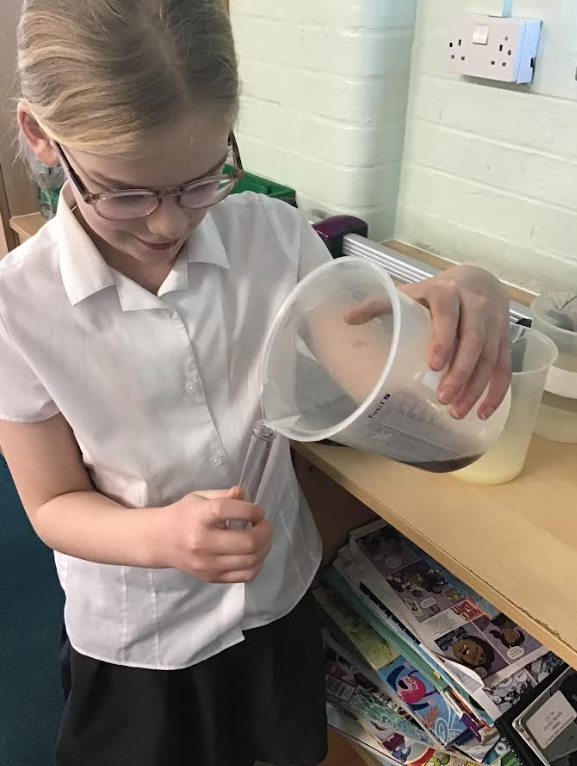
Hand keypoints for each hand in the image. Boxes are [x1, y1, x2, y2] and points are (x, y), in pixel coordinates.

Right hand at [158, 487, 272, 582]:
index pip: (228, 511)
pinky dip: (258, 563)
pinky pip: (246, 575)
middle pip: (247, 542)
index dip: (251, 509)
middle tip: (263, 524)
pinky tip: (255, 552)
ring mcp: (207, 564)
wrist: (160, 541)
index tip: (257, 510)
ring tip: (262, 537)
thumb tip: (244, 494)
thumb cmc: (184, 515)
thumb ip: (224, 495)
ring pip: (251, 561)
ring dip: (265, 547)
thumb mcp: (200, 497)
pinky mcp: (212, 577)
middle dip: (265, 531)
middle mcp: (202, 543)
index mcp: (199, 517)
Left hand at [345, 266, 510, 419]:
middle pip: (473, 341)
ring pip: (490, 358)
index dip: (443, 339)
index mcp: (448, 292)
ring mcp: (495, 323)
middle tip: (443, 399)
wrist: (480, 278)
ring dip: (476, 387)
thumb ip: (380, 303)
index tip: (433, 366)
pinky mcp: (505, 339)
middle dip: (460, 373)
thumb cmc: (438, 291)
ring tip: (457, 412)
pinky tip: (482, 411)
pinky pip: (504, 367)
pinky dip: (497, 391)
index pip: (448, 315)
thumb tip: (346, 319)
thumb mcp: (411, 291)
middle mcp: (476, 305)